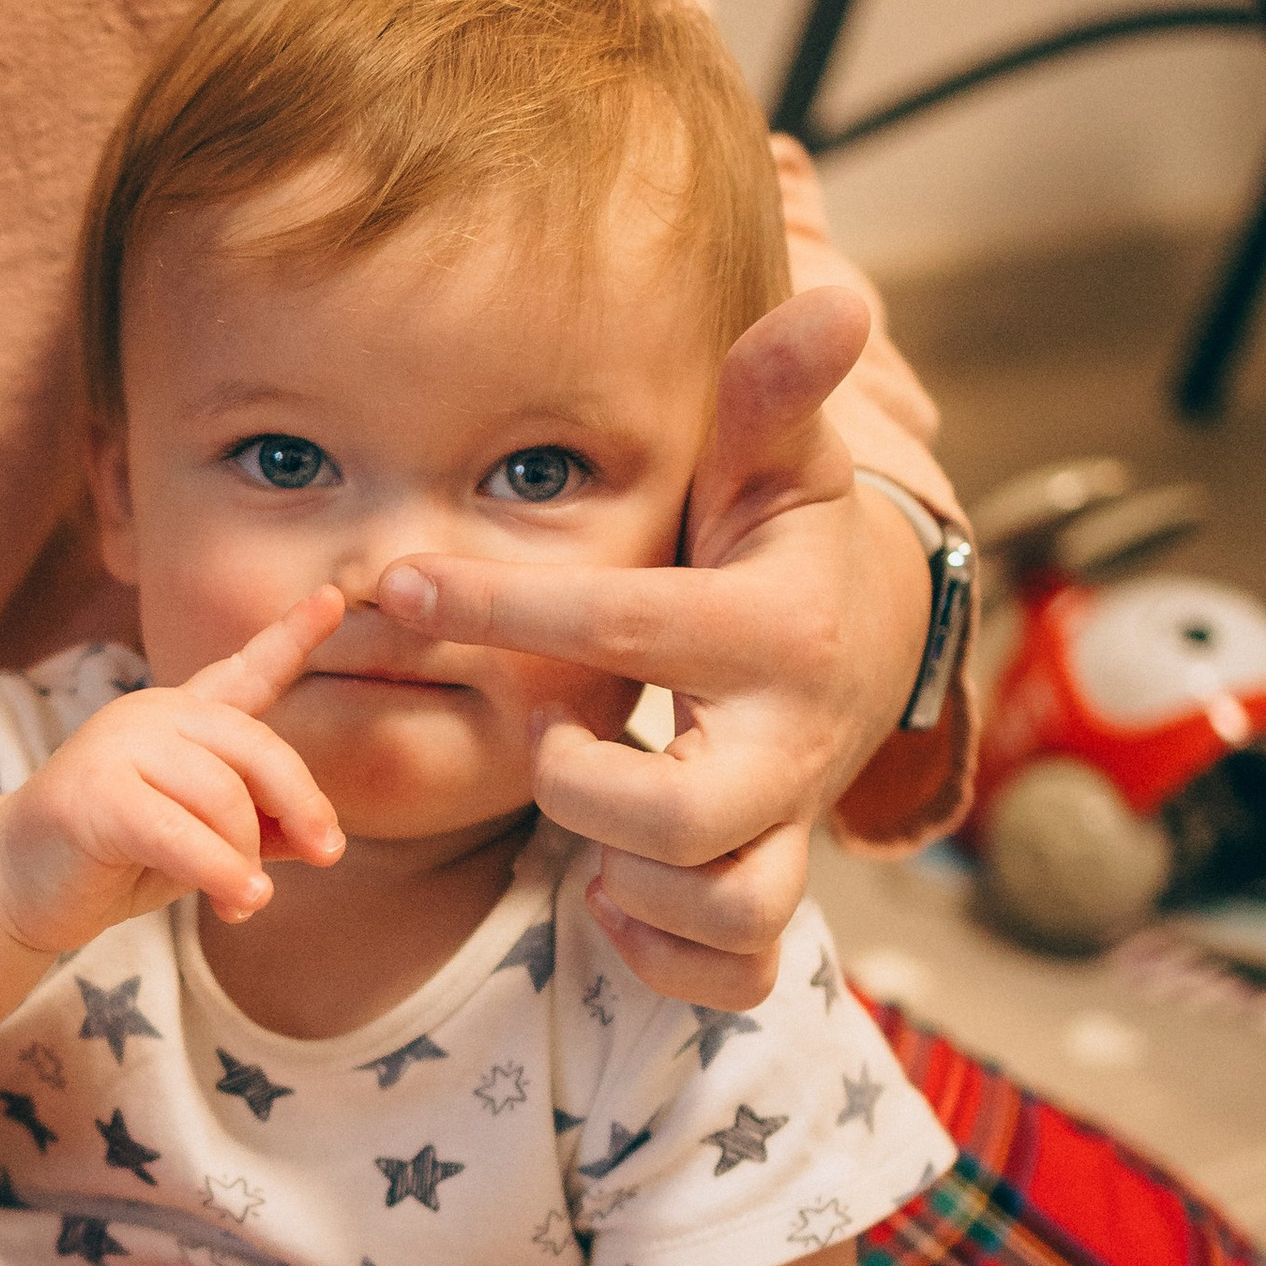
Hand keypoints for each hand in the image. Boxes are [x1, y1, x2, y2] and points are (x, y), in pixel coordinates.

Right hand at [0, 592, 345, 954]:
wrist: (16, 886)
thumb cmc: (112, 860)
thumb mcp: (201, 841)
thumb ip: (256, 828)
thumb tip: (320, 839)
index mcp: (180, 717)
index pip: (245, 672)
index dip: (291, 635)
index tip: (335, 595)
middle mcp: (150, 715)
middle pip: (256, 748)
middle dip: (300, 804)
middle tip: (326, 853)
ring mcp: (118, 746)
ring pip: (224, 798)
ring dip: (245, 860)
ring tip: (243, 900)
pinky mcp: (94, 793)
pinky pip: (182, 835)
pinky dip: (220, 874)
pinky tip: (238, 901)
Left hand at [374, 288, 929, 1008]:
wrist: (867, 650)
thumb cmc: (778, 545)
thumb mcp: (775, 467)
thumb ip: (773, 394)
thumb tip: (831, 296)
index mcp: (773, 629)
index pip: (628, 625)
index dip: (503, 606)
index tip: (398, 580)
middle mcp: (792, 744)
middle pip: (679, 810)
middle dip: (583, 787)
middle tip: (545, 739)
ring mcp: (787, 829)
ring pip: (717, 906)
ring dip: (627, 877)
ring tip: (584, 806)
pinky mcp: (776, 895)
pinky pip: (729, 970)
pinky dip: (665, 953)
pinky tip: (615, 893)